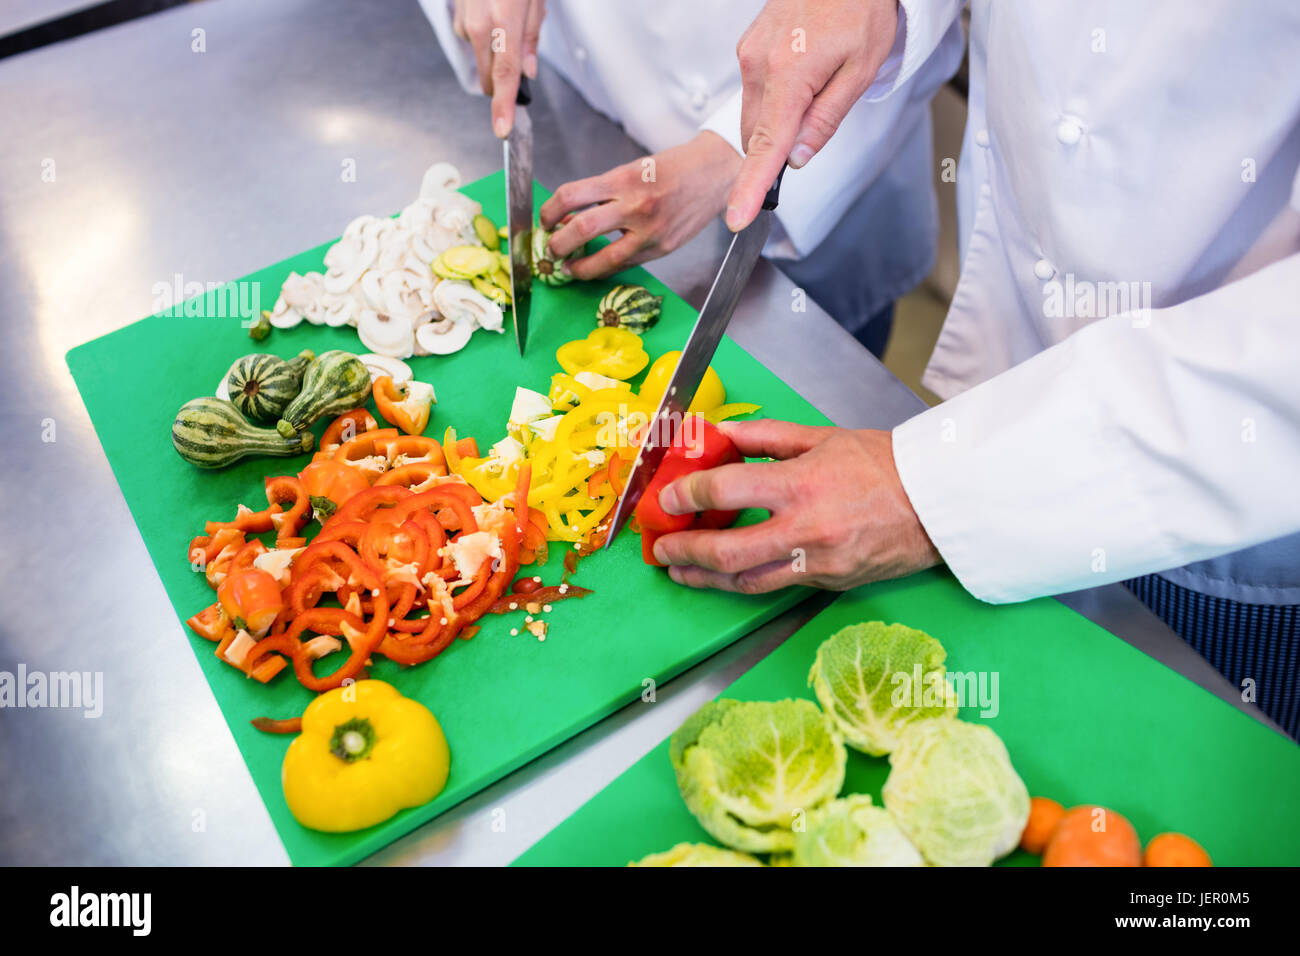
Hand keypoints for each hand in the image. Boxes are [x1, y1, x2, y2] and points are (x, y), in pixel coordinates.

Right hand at [453, 0, 546, 136]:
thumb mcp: (535, 1)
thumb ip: (532, 39)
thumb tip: (529, 72)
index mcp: (504, 23)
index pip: (506, 75)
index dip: (504, 106)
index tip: (502, 129)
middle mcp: (479, 26)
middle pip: (491, 78)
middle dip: (505, 84)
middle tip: (522, 66)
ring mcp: (465, 22)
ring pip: (483, 60)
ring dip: (496, 55)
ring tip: (509, 22)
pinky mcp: (457, 18)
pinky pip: (474, 41)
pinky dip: (486, 38)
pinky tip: (494, 16)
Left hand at [537, 131, 741, 279]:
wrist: (716, 173)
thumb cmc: (672, 169)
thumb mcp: (633, 169)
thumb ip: (603, 191)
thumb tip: (570, 214)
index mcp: (623, 179)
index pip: (571, 196)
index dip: (550, 210)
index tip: (546, 218)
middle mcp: (635, 205)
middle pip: (581, 229)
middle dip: (557, 243)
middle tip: (550, 247)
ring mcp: (650, 231)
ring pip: (603, 258)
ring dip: (578, 266)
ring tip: (568, 266)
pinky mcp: (662, 248)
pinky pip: (625, 264)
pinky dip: (605, 268)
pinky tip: (595, 266)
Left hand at [651, 419, 940, 592]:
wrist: (939, 503)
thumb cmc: (886, 464)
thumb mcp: (822, 437)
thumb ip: (765, 437)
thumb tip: (720, 435)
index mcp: (801, 484)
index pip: (725, 491)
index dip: (688, 495)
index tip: (669, 498)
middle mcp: (805, 529)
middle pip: (726, 550)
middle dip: (685, 550)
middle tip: (661, 546)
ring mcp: (817, 562)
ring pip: (745, 580)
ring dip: (705, 577)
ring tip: (681, 570)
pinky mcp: (827, 581)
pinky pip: (774, 585)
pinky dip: (742, 582)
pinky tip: (724, 575)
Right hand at [726, 0, 898, 230]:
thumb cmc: (860, 6)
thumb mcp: (861, 69)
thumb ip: (826, 119)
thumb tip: (800, 158)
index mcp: (788, 75)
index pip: (765, 148)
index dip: (751, 187)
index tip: (738, 216)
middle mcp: (758, 65)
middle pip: (756, 135)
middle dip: (780, 144)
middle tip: (819, 115)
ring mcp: (749, 53)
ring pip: (755, 114)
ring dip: (779, 117)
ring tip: (818, 78)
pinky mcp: (748, 46)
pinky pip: (756, 89)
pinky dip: (776, 96)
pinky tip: (803, 67)